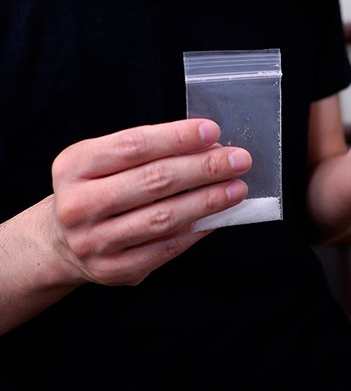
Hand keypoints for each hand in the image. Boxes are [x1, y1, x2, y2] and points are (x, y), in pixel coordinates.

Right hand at [49, 119, 251, 286]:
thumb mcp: (104, 160)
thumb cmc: (97, 190)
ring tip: (237, 188)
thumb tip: (209, 144)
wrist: (61, 242)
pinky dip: (198, 229)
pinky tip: (218, 216)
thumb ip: (149, 151)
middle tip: (238, 159)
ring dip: (208, 201)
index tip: (213, 131)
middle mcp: (79, 205)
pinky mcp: (115, 269)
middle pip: (153, 181)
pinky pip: (166, 247)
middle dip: (203, 168)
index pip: (134, 146)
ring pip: (163, 217)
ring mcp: (95, 241)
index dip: (177, 137)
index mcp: (74, 167)